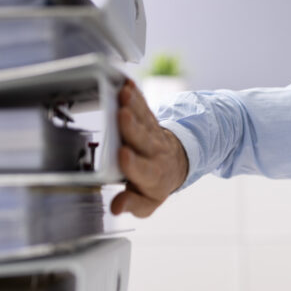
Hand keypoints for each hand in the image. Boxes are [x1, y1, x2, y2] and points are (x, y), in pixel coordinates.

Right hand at [110, 79, 188, 217]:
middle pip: (142, 139)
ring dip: (133, 105)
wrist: (174, 164)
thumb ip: (132, 203)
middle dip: (131, 127)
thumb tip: (116, 207)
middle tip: (122, 115)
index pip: (142, 169)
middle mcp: (152, 152)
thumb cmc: (154, 184)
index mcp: (152, 175)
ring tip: (124, 93)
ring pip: (143, 118)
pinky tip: (127, 83)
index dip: (133, 163)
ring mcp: (151, 134)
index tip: (124, 154)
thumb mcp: (147, 202)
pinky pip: (142, 106)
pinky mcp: (148, 120)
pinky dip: (135, 94)